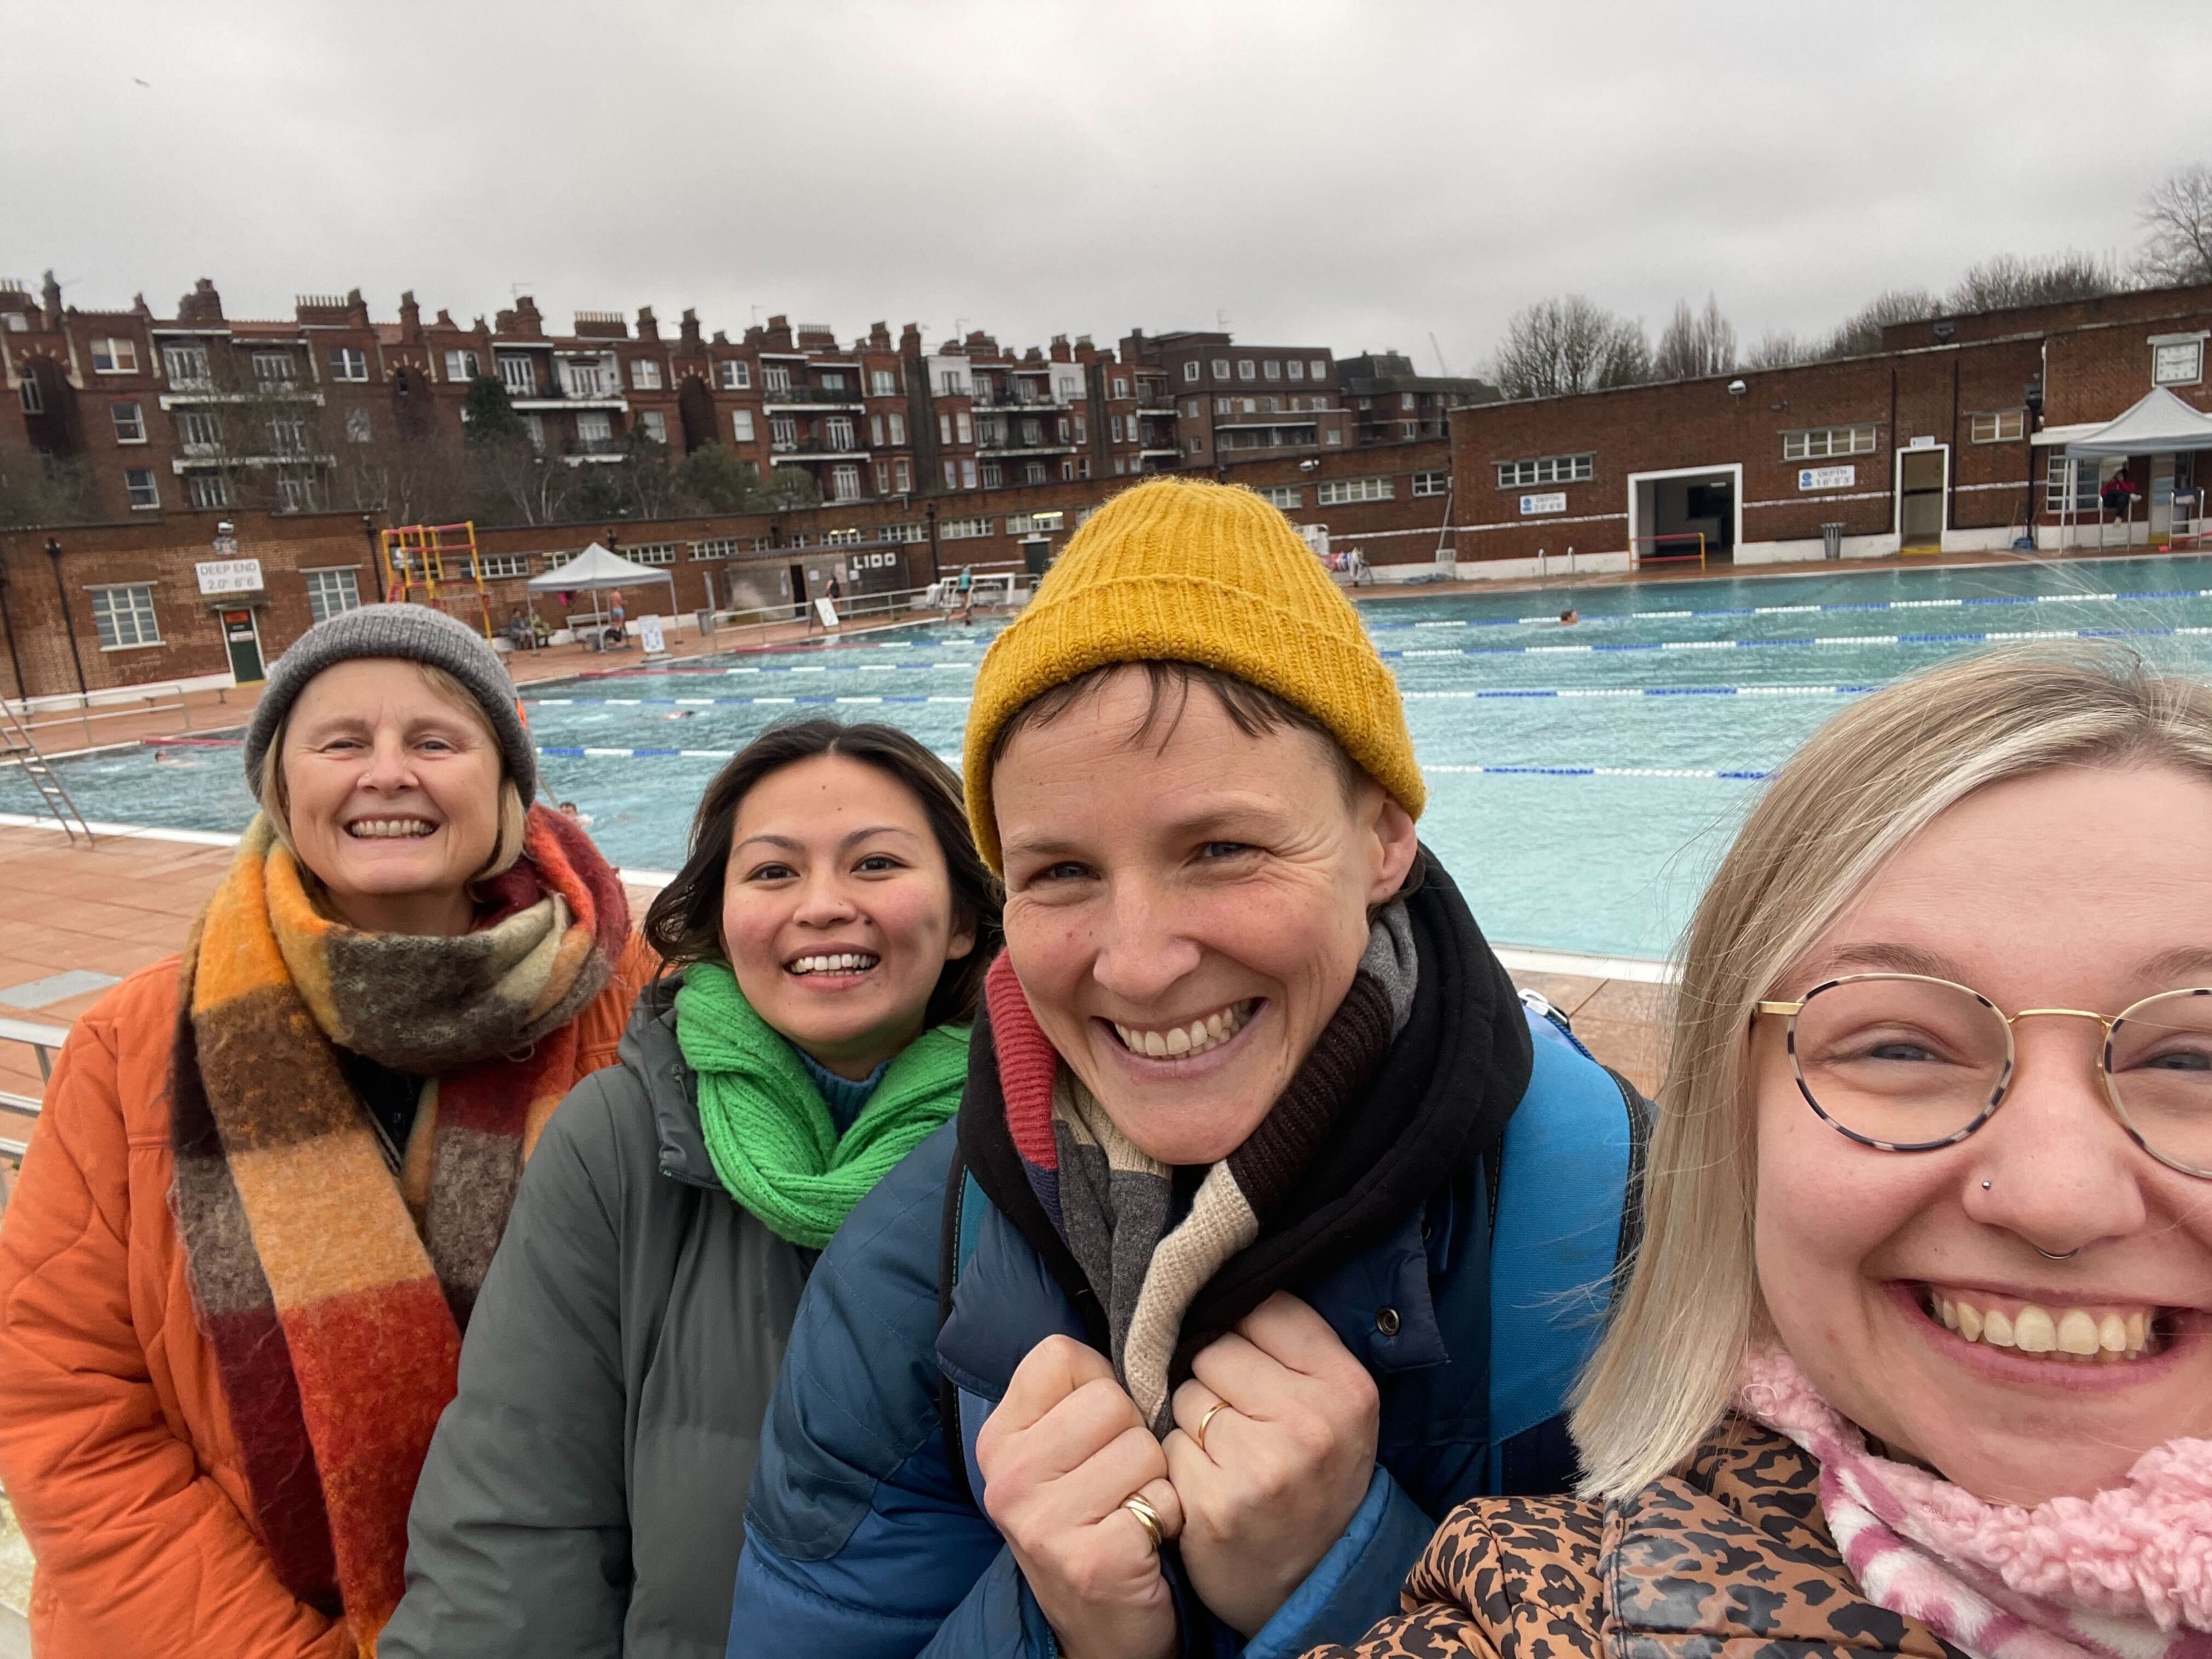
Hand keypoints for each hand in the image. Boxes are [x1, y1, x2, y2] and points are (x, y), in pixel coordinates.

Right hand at [977, 1335, 1183, 1658]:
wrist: (1102, 1629)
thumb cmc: (1094, 1520)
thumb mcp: (1061, 1454)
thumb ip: (1075, 1394)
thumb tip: (1132, 1326)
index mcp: (999, 1439)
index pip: (1059, 1355)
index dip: (1098, 1385)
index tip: (1096, 1431)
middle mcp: (1009, 1478)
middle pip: (1109, 1399)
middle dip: (1134, 1437)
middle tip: (1118, 1481)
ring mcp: (1044, 1522)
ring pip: (1143, 1446)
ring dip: (1155, 1479)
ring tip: (1132, 1509)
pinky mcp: (1092, 1559)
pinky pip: (1162, 1498)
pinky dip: (1168, 1518)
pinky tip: (1145, 1540)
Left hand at [1163, 1292, 1379, 1636]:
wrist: (1310, 1583)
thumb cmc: (1314, 1478)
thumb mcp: (1334, 1408)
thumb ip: (1291, 1346)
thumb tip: (1217, 1281)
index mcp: (1346, 1387)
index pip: (1265, 1308)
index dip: (1242, 1328)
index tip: (1247, 1356)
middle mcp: (1310, 1423)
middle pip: (1215, 1348)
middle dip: (1214, 1377)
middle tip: (1240, 1419)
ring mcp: (1262, 1465)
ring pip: (1185, 1393)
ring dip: (1191, 1418)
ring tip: (1225, 1453)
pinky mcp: (1216, 1502)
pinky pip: (1167, 1443)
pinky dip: (1177, 1460)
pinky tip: (1205, 1484)